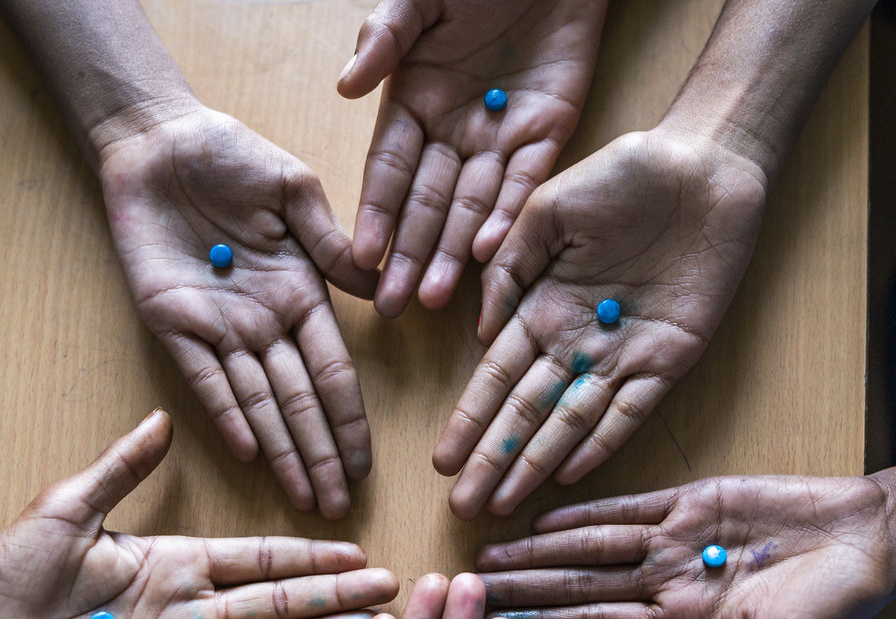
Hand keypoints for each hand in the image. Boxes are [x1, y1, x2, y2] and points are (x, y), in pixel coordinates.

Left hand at [0, 410, 399, 618]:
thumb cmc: (9, 574)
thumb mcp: (67, 509)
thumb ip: (121, 470)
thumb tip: (162, 421)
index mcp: (174, 563)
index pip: (259, 557)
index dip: (308, 552)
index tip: (356, 547)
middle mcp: (188, 611)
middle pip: (279, 600)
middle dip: (335, 594)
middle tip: (391, 588)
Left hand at [97, 107, 377, 519]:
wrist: (157, 141)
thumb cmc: (230, 155)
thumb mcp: (294, 190)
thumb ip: (332, 242)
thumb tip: (379, 288)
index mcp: (300, 294)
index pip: (334, 373)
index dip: (349, 421)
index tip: (366, 466)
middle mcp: (264, 323)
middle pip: (299, 403)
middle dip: (319, 456)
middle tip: (337, 508)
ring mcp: (218, 328)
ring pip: (256, 404)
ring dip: (281, 452)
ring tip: (303, 500)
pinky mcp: (170, 322)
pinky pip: (203, 378)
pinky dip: (226, 415)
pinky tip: (250, 453)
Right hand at [338, 0, 606, 315]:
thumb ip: (385, 37)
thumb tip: (346, 87)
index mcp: (413, 101)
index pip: (389, 170)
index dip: (375, 212)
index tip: (359, 255)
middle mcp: (453, 129)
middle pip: (427, 203)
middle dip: (407, 254)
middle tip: (390, 304)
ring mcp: (500, 135)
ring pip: (474, 206)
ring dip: (453, 254)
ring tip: (433, 298)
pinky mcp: (549, 130)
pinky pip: (526, 182)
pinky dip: (508, 217)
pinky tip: (489, 254)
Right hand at [435, 129, 767, 519]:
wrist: (704, 163)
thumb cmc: (624, 173)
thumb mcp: (547, 208)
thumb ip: (509, 267)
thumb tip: (479, 330)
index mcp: (543, 305)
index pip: (496, 377)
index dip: (470, 420)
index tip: (442, 460)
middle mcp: (577, 340)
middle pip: (527, 412)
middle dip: (494, 460)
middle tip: (463, 507)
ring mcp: (623, 353)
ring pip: (572, 422)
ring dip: (537, 464)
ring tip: (505, 505)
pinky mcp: (671, 356)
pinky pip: (633, 410)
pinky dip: (602, 441)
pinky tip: (569, 474)